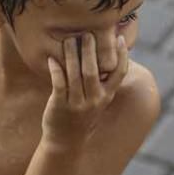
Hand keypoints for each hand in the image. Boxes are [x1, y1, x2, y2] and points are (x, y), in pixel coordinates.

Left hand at [43, 33, 129, 147]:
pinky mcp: (60, 105)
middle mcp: (94, 100)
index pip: (118, 73)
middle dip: (90, 50)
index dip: (121, 55)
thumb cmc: (81, 115)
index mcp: (106, 96)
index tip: (119, 37)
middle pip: (94, 70)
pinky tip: (52, 58)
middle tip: (87, 33)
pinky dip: (56, 69)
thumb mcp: (97, 101)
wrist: (66, 141)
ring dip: (72, 55)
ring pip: (76, 75)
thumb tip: (105, 57)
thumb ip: (102, 82)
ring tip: (69, 40)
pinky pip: (59, 84)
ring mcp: (77, 104)